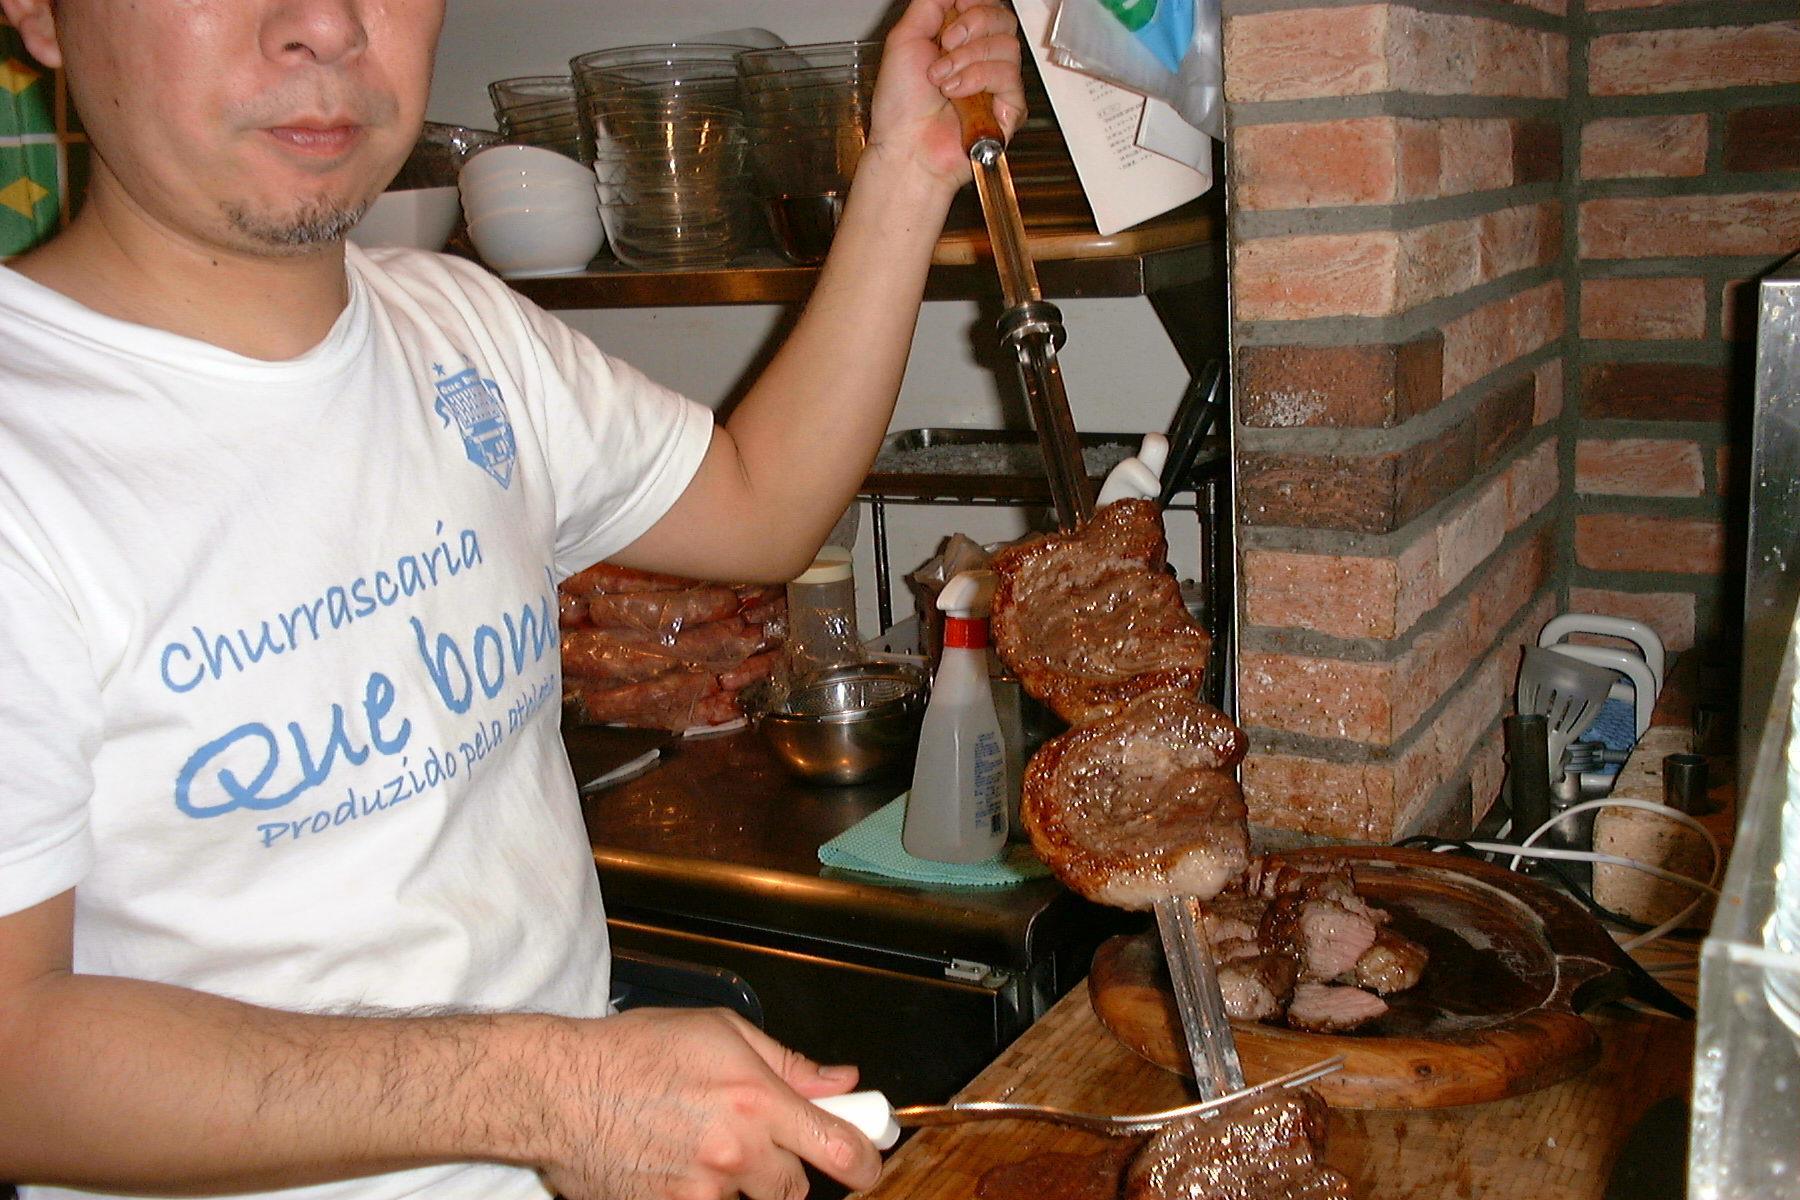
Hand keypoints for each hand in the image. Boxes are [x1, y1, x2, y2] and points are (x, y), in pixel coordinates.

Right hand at [536, 1008, 883, 1199]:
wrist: (559, 1091)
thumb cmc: (633, 1052)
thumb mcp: (720, 1033)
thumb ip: (789, 1063)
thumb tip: (840, 1081)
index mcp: (755, 1102)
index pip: (839, 1149)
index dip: (865, 1161)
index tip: (868, 1162)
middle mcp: (733, 1155)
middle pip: (795, 1191)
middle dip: (784, 1171)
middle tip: (755, 1145)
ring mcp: (698, 1195)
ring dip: (738, 1187)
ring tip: (699, 1149)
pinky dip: (698, 1195)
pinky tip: (671, 1166)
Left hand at [864, 0, 1026, 189]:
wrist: (905, 146)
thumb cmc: (901, 106)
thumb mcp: (905, 38)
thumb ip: (930, 3)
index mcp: (960, 39)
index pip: (987, 4)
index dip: (974, 3)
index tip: (952, 15)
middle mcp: (981, 58)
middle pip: (1003, 18)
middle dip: (971, 26)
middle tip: (944, 45)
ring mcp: (996, 83)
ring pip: (1007, 45)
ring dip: (967, 59)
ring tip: (942, 80)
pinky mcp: (1009, 107)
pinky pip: (1008, 76)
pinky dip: (977, 80)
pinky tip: (956, 95)